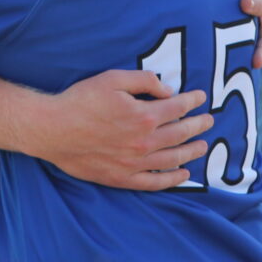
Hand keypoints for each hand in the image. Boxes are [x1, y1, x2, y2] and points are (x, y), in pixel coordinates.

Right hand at [25, 69, 213, 190]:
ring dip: (191, 152)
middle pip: (181, 134)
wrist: (53, 129)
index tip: (200, 97)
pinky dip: (172, 179)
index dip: (192, 101)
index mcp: (144, 116)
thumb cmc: (80, 100)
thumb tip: (167, 90)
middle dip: (198, 126)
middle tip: (209, 121)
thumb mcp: (113, 79)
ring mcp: (134, 163)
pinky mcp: (122, 178)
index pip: (178, 108)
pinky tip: (183, 174)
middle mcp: (144, 142)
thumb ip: (144, 81)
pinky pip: (154, 182)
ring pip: (173, 159)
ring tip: (202, 146)